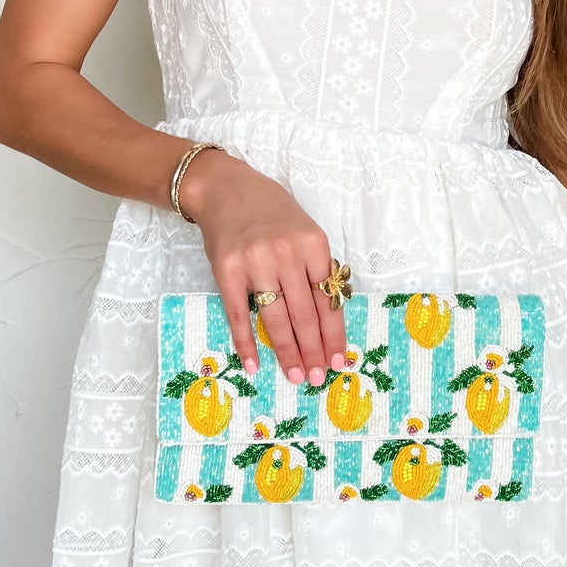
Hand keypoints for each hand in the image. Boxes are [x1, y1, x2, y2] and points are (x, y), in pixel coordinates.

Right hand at [175, 145, 346, 385]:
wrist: (227, 189)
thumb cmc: (272, 212)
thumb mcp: (305, 231)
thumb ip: (316, 268)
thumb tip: (329, 316)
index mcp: (314, 244)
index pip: (328, 300)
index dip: (335, 334)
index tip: (339, 360)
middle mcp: (287, 254)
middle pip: (305, 315)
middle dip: (313, 351)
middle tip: (317, 377)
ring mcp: (255, 263)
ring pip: (276, 319)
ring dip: (287, 352)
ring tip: (295, 375)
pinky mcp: (227, 271)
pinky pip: (239, 314)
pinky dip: (246, 342)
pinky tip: (254, 363)